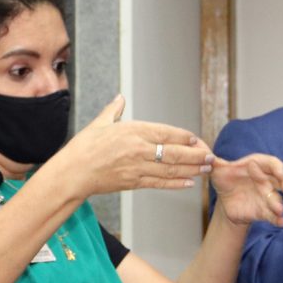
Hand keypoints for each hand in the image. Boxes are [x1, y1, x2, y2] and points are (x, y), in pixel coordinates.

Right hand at [54, 95, 216, 195]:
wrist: (72, 173)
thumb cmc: (83, 148)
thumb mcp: (99, 124)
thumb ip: (114, 111)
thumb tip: (120, 98)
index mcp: (131, 131)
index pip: (164, 132)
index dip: (182, 136)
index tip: (196, 138)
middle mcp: (138, 149)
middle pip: (173, 152)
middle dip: (195, 155)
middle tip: (211, 156)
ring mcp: (137, 168)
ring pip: (170, 169)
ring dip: (191, 169)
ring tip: (206, 168)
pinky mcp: (133, 183)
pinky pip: (159, 183)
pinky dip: (176, 184)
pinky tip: (189, 183)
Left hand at [210, 154, 282, 227]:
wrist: (225, 200)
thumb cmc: (225, 180)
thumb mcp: (218, 171)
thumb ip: (214, 164)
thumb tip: (207, 157)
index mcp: (258, 166)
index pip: (272, 164)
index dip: (277, 168)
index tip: (279, 172)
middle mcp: (266, 180)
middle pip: (281, 181)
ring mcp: (266, 196)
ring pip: (276, 199)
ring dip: (279, 204)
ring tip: (280, 210)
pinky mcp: (264, 210)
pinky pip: (272, 215)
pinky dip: (278, 219)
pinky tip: (282, 222)